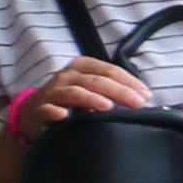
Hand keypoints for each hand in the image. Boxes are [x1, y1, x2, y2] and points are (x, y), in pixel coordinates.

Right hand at [6, 56, 152, 138]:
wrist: (35, 112)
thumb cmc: (72, 100)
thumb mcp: (92, 89)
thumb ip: (113, 90)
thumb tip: (144, 99)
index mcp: (83, 67)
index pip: (110, 70)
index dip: (130, 82)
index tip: (147, 96)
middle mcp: (67, 76)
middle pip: (96, 81)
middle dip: (119, 91)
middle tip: (138, 103)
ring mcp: (53, 92)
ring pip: (74, 92)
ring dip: (91, 99)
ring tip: (107, 106)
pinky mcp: (40, 110)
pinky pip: (48, 110)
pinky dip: (55, 112)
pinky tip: (64, 116)